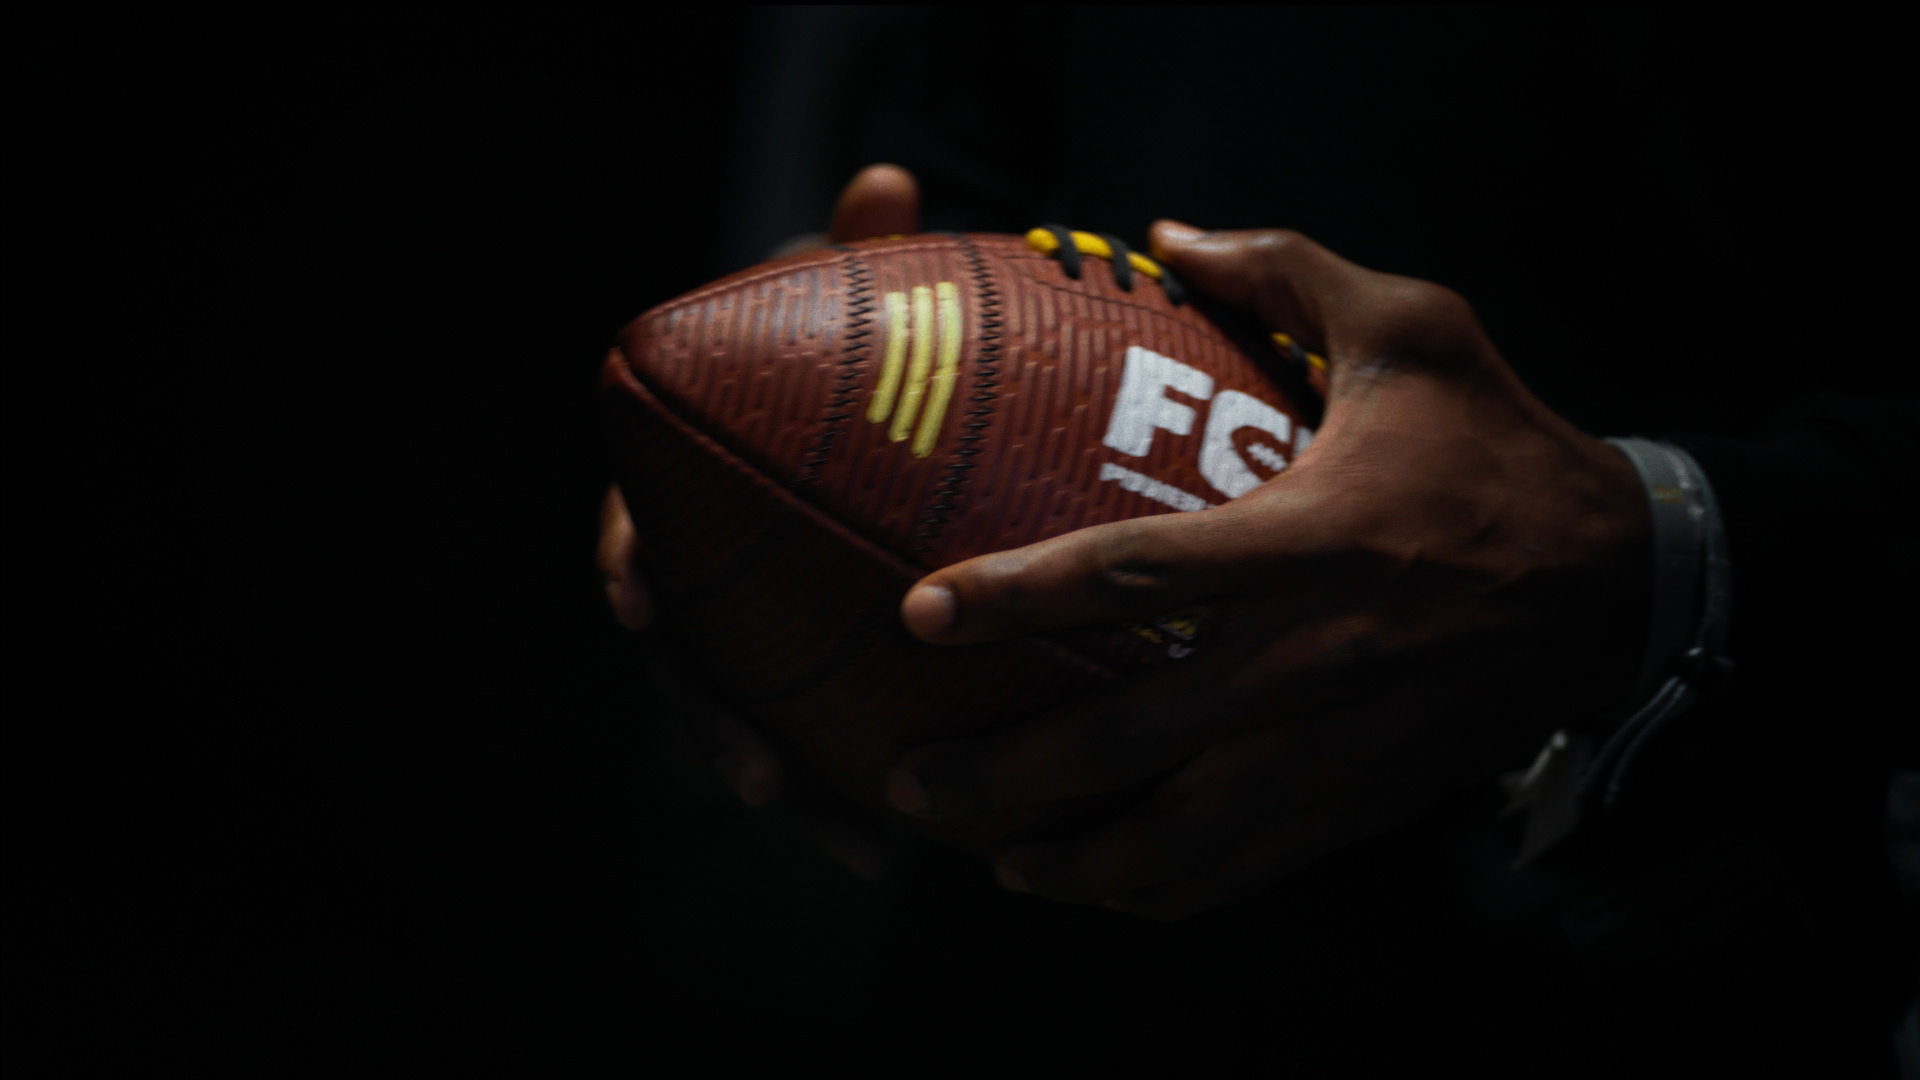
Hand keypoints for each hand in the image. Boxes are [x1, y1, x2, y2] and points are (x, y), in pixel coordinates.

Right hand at [599, 164, 920, 878]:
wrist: (843, 412)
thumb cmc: (828, 353)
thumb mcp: (835, 302)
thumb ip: (850, 254)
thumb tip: (885, 178)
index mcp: (683, 499)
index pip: (632, 529)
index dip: (628, 562)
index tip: (633, 604)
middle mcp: (703, 579)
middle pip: (687, 665)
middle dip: (718, 732)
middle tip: (762, 787)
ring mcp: (754, 634)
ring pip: (760, 724)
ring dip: (804, 789)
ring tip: (870, 851)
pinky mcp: (808, 670)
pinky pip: (829, 734)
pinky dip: (865, 779)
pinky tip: (930, 834)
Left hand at [886, 223, 1652, 917]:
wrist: (1622, 585)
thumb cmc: (1502, 450)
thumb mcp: (1416, 331)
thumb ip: (1287, 273)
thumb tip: (1165, 235)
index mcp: (1311, 541)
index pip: (1136, 574)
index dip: (1018, 596)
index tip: (920, 615)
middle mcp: (1311, 663)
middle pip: (1128, 741)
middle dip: (1006, 778)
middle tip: (914, 785)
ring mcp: (1335, 750)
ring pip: (1180, 840)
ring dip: (1073, 863)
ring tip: (990, 862)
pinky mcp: (1363, 801)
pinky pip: (1246, 870)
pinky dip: (1163, 890)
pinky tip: (1103, 886)